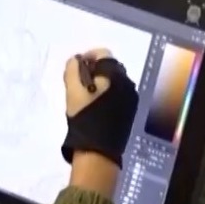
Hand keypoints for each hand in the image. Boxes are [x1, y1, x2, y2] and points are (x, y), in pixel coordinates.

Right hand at [59, 49, 139, 177]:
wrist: (98, 150)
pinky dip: (108, 93)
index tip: (76, 66)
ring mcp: (132, 97)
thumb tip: (76, 60)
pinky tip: (96, 105)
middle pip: (110, 67)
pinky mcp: (131, 110)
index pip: (102, 54)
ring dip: (101, 82)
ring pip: (115, 81)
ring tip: (86, 94)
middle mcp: (128, 83)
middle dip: (94, 69)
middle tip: (79, 80)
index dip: (87, 56)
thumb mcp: (72, 90)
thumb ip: (72, 69)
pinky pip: (119, 93)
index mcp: (115, 74)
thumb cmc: (85, 117)